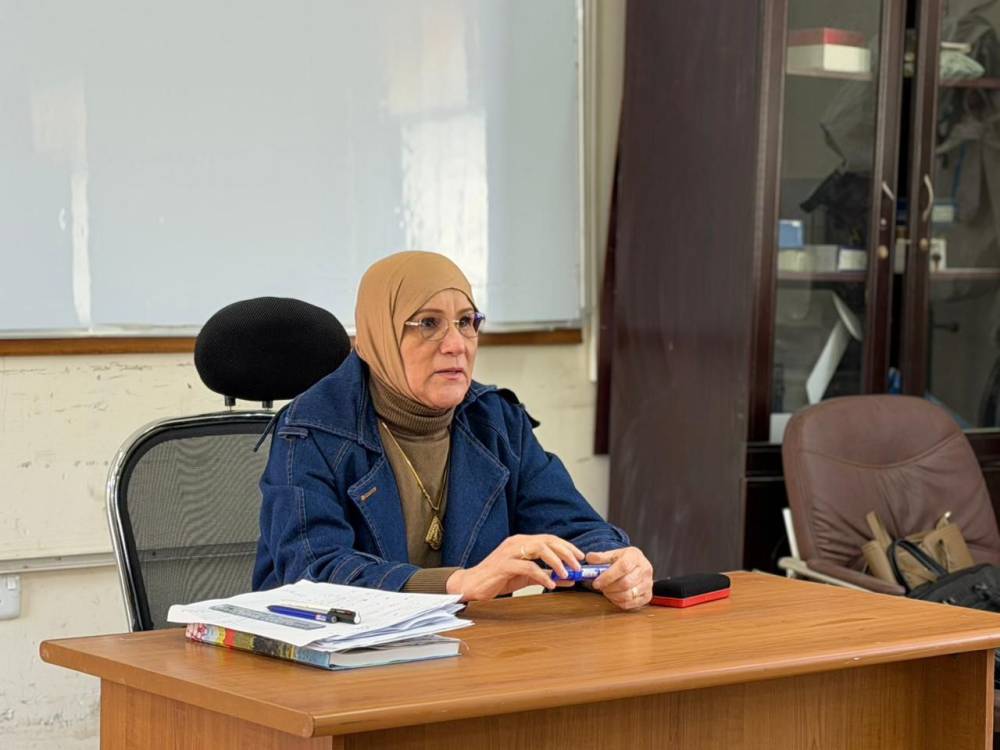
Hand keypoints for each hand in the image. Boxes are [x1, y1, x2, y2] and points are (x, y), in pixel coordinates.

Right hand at [446, 534, 583, 601]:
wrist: (471, 585)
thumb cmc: (498, 579)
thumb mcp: (525, 576)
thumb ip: (545, 575)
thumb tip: (568, 579)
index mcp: (521, 542)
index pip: (549, 538)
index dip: (567, 546)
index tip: (580, 557)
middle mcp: (516, 542)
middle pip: (547, 541)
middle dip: (566, 552)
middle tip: (578, 566)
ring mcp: (509, 552)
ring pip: (539, 549)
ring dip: (556, 561)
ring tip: (566, 574)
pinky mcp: (504, 565)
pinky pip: (528, 567)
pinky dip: (542, 575)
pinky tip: (550, 584)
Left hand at [588, 547, 652, 609]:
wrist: (637, 565)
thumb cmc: (624, 560)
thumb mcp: (612, 554)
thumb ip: (600, 557)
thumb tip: (589, 558)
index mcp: (635, 556)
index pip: (623, 567)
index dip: (608, 577)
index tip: (596, 582)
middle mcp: (645, 570)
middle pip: (626, 583)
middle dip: (609, 588)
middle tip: (600, 587)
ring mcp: (648, 584)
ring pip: (628, 595)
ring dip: (613, 596)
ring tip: (606, 591)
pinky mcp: (648, 595)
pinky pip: (631, 603)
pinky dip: (619, 602)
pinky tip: (614, 596)